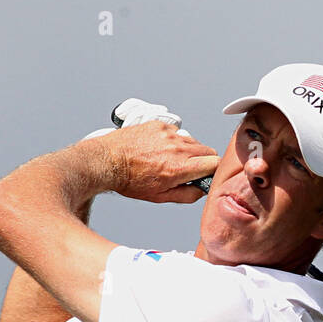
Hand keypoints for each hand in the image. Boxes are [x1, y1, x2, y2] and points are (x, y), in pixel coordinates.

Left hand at [103, 120, 217, 203]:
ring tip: (169, 159)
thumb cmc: (130, 180)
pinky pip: (176, 132)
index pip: (215, 163)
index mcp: (180, 168)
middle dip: (203, 161)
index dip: (213, 171)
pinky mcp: (159, 125)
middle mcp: (177, 148)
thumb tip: (200, 190)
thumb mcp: (159, 196)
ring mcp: (168, 134)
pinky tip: (159, 148)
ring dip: (188, 150)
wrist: (107, 161)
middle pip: (207, 150)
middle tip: (188, 170)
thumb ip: (186, 195)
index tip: (205, 175)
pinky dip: (173, 140)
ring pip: (192, 141)